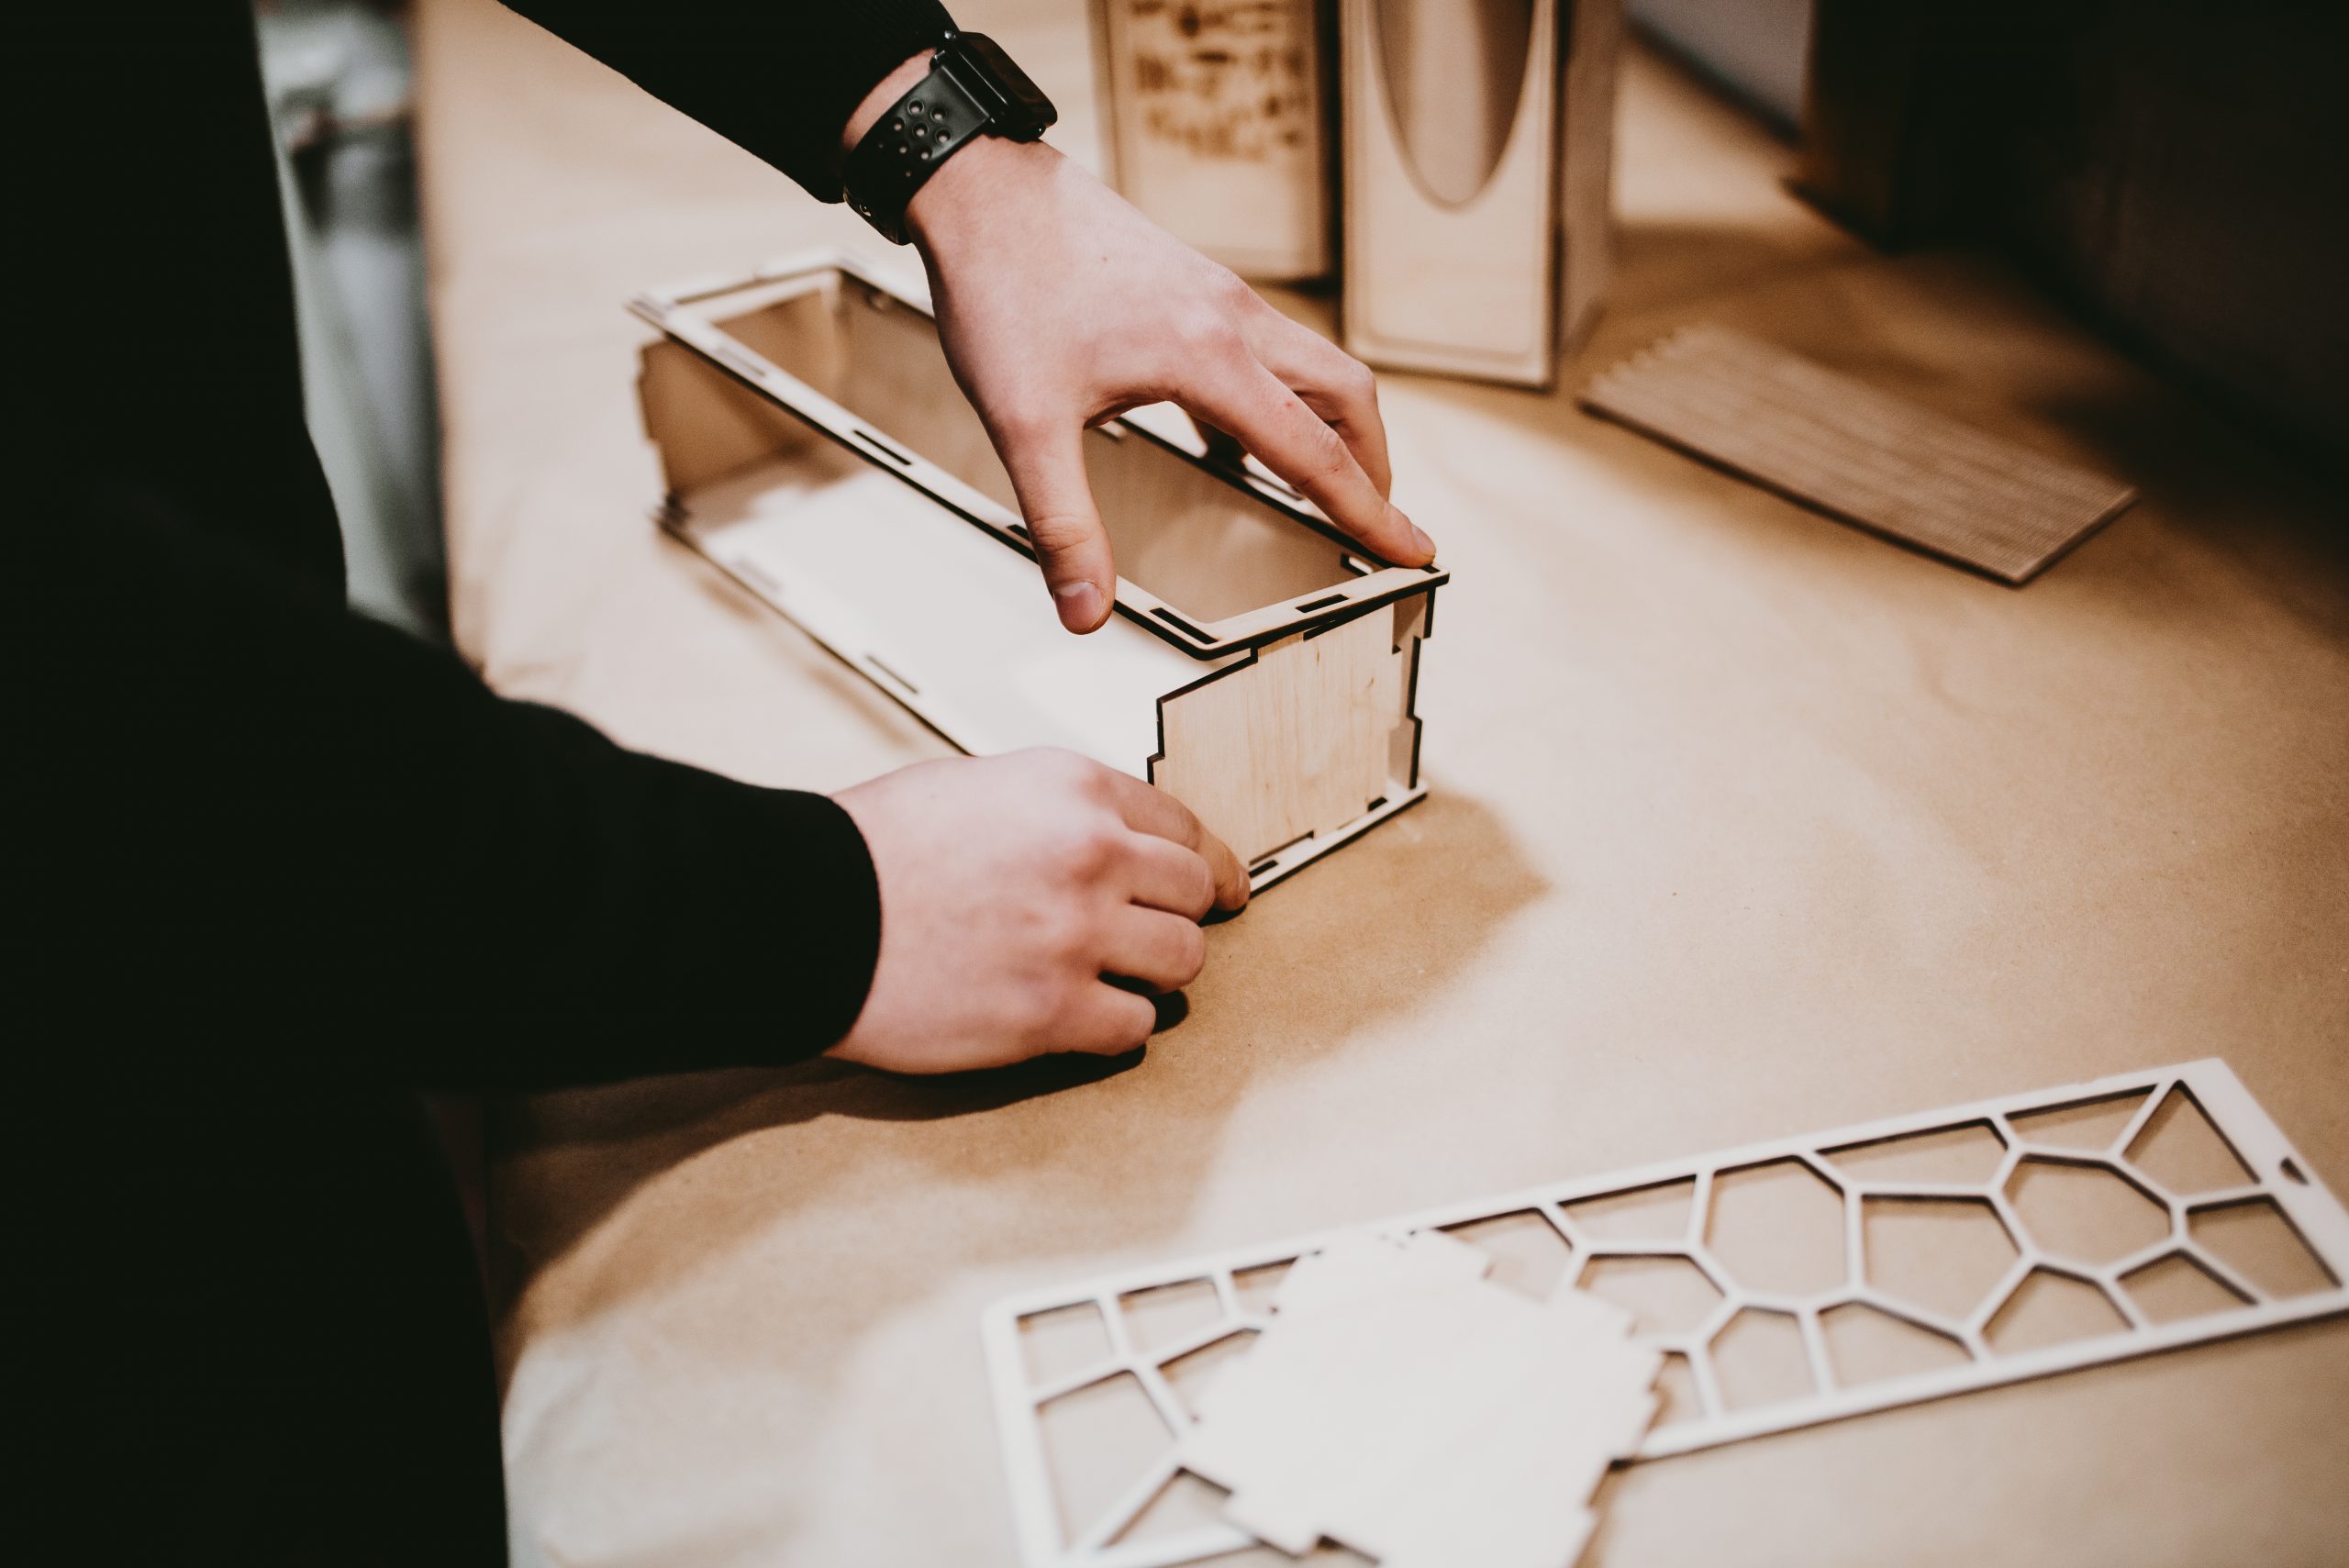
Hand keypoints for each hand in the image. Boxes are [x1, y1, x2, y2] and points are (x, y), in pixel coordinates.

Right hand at [828, 750, 1248, 1072]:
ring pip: (1184, 961)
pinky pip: (1134, 1027)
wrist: (806, 914)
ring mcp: (1076, 936)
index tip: (1216, 886)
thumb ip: (1055, 810)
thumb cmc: (871, 851)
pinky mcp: (1052, 1012)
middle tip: (1157, 935)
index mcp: (1073, 789)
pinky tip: (1080, 1016)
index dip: (1200, 861)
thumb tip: (1106, 840)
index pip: (1183, 824)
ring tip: (1113, 976)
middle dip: (1179, 915)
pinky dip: (1115, 1026)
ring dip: (1155, 972)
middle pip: (1196, 893)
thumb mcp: (977, 785)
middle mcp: (1090, 854)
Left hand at [844, 58, 1434, 632]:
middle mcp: (1232, 319)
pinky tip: (1231, 443)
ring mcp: (1217, 296)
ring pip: (1312, 367)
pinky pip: (1265, 352)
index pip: (1316, 453)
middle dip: (1372, 467)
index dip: (1370, 512)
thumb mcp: (1024, 422)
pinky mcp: (1193, 287)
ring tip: (1321, 491)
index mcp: (1210, 357)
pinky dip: (1276, 402)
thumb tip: (1085, 610)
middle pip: (1346, 397)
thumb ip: (1063, 523)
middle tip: (1376, 524)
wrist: (983, 188)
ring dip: (1331, 429)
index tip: (1415, 550)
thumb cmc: (1004, 288)